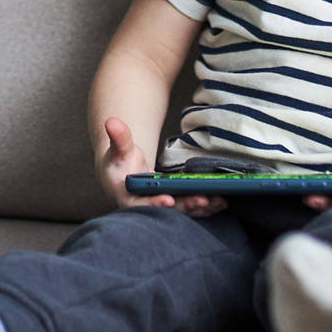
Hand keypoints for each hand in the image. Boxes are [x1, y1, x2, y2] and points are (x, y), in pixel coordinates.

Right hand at [97, 117, 226, 216]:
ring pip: (184, 211)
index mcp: (130, 198)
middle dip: (187, 205)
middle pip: (169, 210)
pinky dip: (207, 206)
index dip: (155, 203)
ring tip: (218, 200)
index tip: (168, 200)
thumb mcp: (119, 149)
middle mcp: (149, 208)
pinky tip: (221, 201)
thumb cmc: (121, 163)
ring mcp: (164, 207)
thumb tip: (111, 121)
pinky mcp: (177, 205)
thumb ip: (119, 137)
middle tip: (203, 199)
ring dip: (201, 207)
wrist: (126, 176)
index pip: (142, 203)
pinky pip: (192, 208)